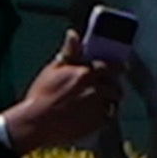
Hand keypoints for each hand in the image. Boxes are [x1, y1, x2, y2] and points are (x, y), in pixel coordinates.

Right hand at [0, 47, 120, 157]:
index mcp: (85, 73)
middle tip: (110, 90)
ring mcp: (97, 107)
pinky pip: (108, 117)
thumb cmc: (41, 95)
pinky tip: (93, 116)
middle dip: (113, 87)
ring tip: (100, 104)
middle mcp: (95, 89)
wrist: (36, 123)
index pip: (108, 66)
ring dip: (109, 102)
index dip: (116, 67)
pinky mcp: (97, 123)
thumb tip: (73, 34)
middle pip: (115, 86)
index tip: (121, 68)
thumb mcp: (53, 69)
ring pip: (113, 103)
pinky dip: (103, 117)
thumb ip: (69, 52)